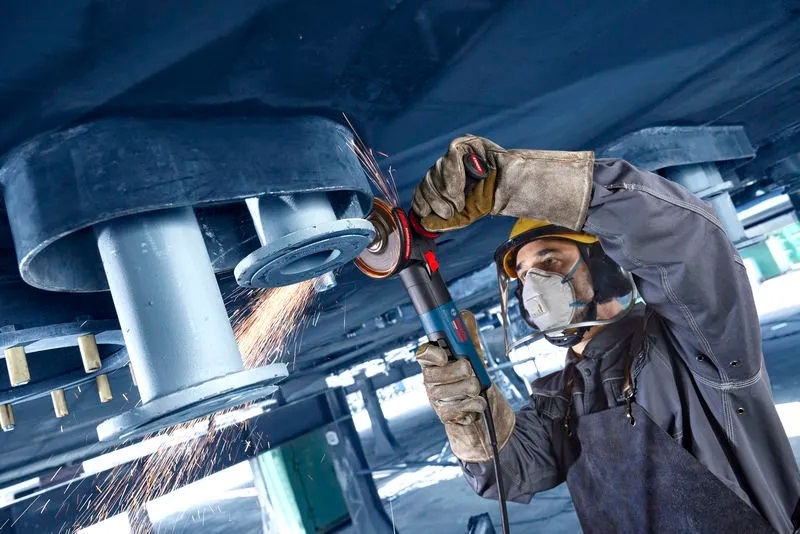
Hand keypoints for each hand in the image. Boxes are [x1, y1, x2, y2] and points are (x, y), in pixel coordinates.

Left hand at [412, 135, 502, 232]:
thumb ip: (443, 222)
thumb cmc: (485, 200)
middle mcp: (443, 168)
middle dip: (436, 201)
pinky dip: (454, 173)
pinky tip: (463, 183)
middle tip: (450, 211)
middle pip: (427, 181)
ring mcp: (452, 155)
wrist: (507, 188)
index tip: (427, 213)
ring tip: (460, 200)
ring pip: (437, 170)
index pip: (421, 190)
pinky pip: (451, 156)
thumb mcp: (462, 216)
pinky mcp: (464, 144)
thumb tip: (424, 223)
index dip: (421, 202)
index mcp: (440, 184)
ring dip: (447, 191)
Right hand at [414, 310, 515, 461]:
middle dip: (465, 371)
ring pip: (458, 388)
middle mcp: (431, 380)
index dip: (434, 353)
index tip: (446, 355)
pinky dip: (476, 404)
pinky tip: (475, 404)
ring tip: (475, 390)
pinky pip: (464, 406)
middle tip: (471, 372)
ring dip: (473, 389)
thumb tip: (464, 315)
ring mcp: (436, 400)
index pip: (424, 354)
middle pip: (443, 372)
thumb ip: (468, 338)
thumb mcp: (474, 358)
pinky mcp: (445, 416)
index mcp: (434, 363)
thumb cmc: (473, 384)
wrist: (484, 417)